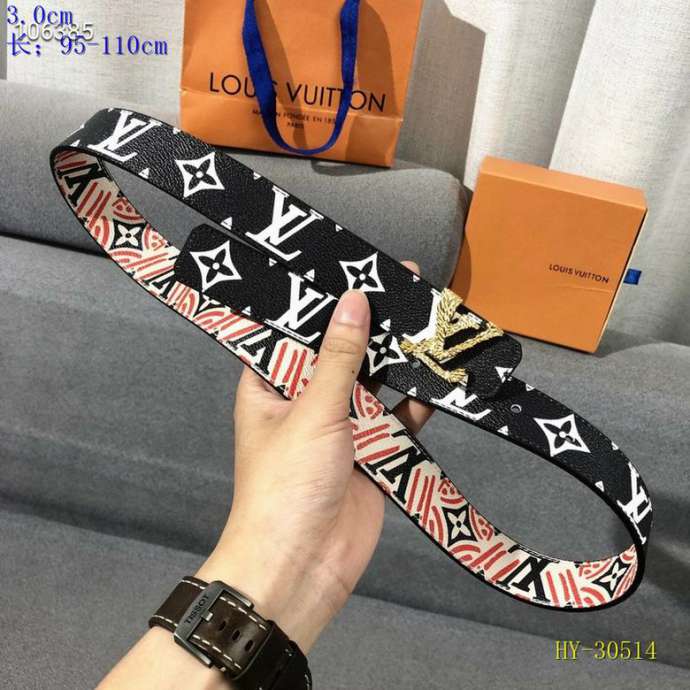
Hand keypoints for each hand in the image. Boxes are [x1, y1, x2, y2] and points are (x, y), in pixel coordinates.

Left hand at [197, 261, 433, 651]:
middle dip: (370, 324)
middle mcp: (305, 399)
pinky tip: (435, 380)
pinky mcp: (372, 452)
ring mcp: (341, 426)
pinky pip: (398, 418)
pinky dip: (415, 402)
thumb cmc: (285, 490)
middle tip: (404, 284)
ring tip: (427, 322)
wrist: (302, 569)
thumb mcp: (312, 412)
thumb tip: (353, 302)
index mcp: (271, 384)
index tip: (351, 266)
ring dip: (398, 359)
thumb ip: (337, 358)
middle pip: (341, 350)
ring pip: (374, 381)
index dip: (322, 299)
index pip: (296, 328)